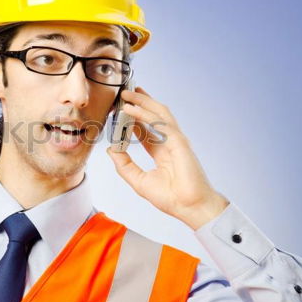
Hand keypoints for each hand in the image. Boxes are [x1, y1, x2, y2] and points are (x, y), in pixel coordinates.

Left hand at [107, 86, 228, 229]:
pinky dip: (146, 115)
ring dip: (143, 102)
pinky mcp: (180, 142)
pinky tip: (133, 110)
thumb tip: (111, 150)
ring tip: (128, 94)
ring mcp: (176, 141)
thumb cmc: (171, 198)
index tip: (119, 109)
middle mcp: (169, 143)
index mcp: (161, 152)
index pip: (145, 129)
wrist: (190, 208)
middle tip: (125, 93)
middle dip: (140, 103)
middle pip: (153, 117)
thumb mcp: (139, 181)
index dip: (133, 118)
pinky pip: (161, 124)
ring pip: (159, 114)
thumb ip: (124, 165)